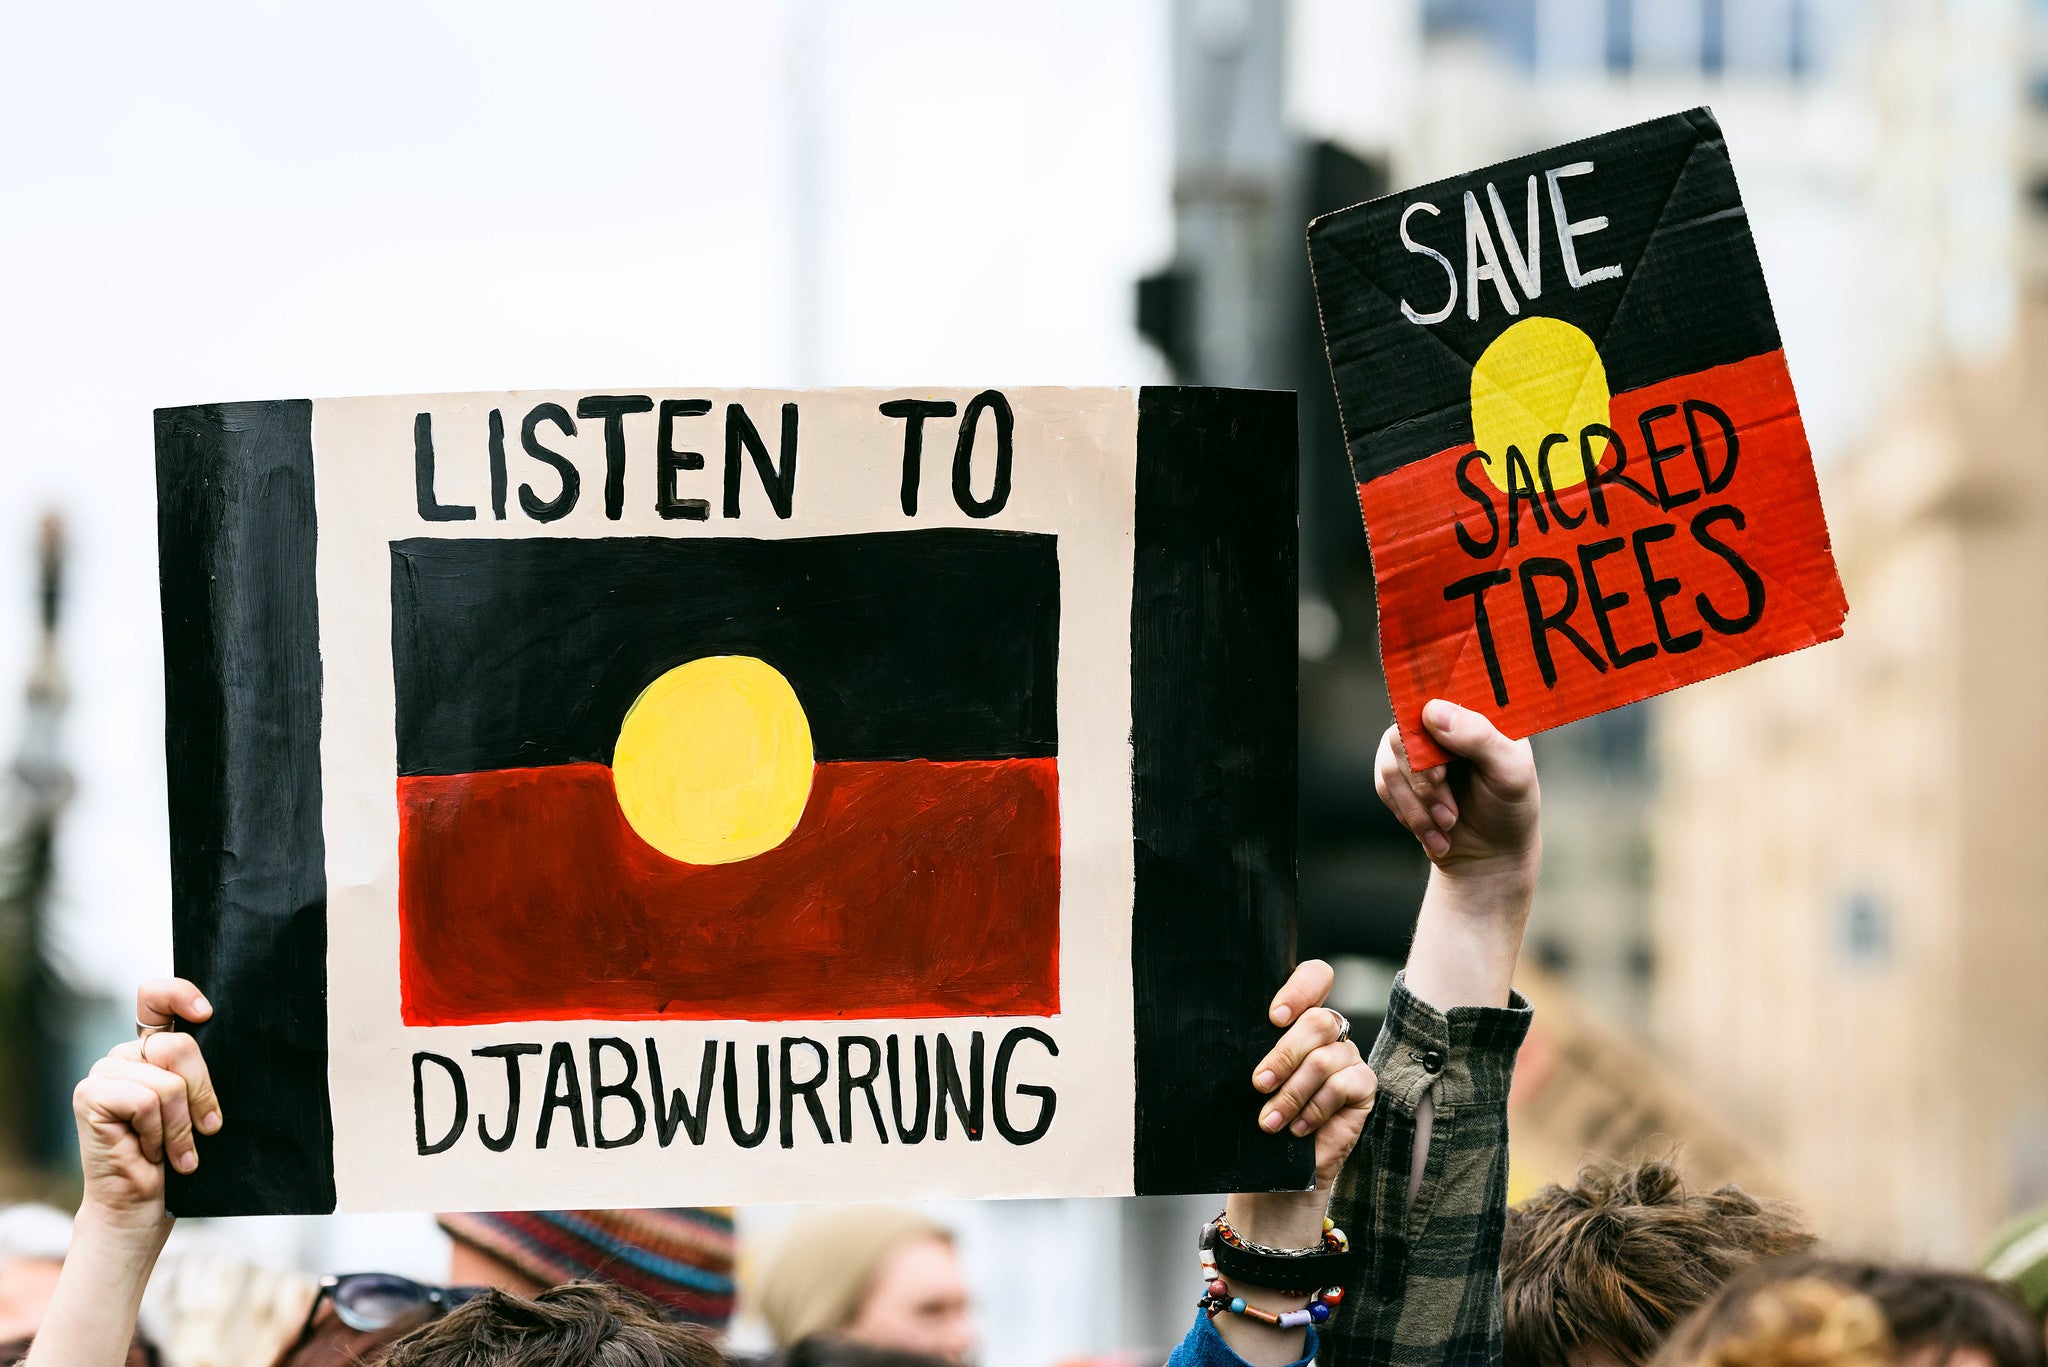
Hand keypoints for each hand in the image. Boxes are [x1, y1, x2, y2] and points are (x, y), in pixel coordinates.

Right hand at [74, 978, 220, 1229]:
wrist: (144, 1204)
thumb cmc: (180, 1155)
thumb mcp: (202, 1106)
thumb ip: (201, 1073)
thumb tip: (230, 1041)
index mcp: (153, 1048)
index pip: (156, 998)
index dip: (180, 994)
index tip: (206, 1014)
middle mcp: (126, 1055)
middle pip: (179, 1046)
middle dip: (202, 1094)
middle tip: (207, 1129)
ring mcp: (104, 1072)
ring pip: (166, 1081)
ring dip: (180, 1125)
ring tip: (175, 1150)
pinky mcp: (90, 1095)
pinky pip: (146, 1101)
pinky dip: (158, 1132)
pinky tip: (149, 1151)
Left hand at [1214, 961, 1375, 1364]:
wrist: (1271, 1181)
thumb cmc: (1250, 1128)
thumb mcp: (1239, 1085)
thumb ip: (1244, 1052)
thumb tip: (1213, 1031)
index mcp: (1295, 1021)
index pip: (1316, 976)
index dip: (1300, 987)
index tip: (1272, 1016)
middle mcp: (1326, 1037)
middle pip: (1321, 1018)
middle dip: (1284, 1052)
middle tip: (1258, 1083)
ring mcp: (1347, 1062)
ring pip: (1329, 1055)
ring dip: (1294, 1091)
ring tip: (1271, 1121)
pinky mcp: (1363, 1092)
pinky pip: (1349, 1083)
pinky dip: (1319, 1106)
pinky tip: (1300, 1129)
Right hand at [1374, 699, 1537, 878]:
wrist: (1492, 854)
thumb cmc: (1511, 806)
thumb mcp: (1510, 771)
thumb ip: (1479, 737)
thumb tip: (1432, 711)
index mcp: (1472, 710)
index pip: (1436, 693)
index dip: (1428, 722)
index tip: (1441, 765)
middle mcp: (1439, 723)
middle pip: (1404, 732)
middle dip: (1424, 781)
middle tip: (1450, 811)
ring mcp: (1416, 749)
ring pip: (1389, 765)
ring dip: (1418, 805)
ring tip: (1449, 824)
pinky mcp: (1400, 776)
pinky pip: (1384, 787)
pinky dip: (1409, 815)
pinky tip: (1435, 833)